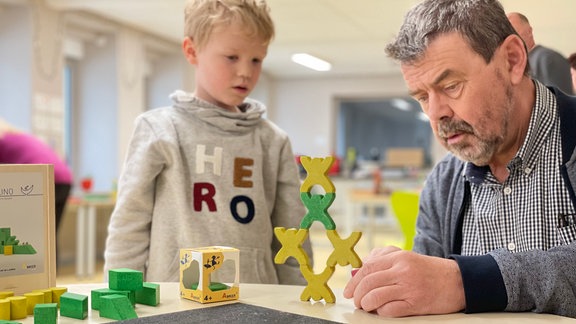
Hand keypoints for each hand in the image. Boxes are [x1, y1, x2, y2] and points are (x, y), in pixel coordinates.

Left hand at [343, 246, 464, 316]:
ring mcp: (410, 287)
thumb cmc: (429, 271)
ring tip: (366, 306)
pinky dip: (381, 312)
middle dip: (357, 294)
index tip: (348, 290)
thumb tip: (359, 271)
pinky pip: (390, 310)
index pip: (367, 267)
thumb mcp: (406, 258)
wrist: (458, 281)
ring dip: (366, 304)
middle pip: (368, 282)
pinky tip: (381, 311)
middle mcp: (403, 270)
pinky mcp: (416, 304)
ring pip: (375, 297)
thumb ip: (383, 260)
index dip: (354, 281)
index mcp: (399, 257)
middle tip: (355, 300)